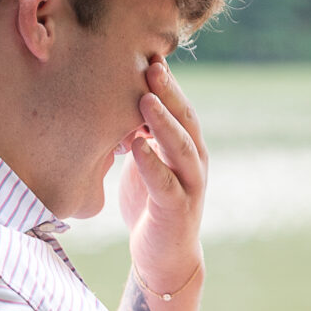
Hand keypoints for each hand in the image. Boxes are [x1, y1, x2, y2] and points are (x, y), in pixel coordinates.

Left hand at [115, 59, 207, 296]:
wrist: (164, 256)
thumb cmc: (151, 203)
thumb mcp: (146, 160)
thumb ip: (139, 132)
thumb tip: (116, 99)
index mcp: (187, 147)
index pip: (180, 107)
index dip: (167, 82)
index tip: (148, 54)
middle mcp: (194, 162)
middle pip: (185, 119)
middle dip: (169, 92)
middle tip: (151, 65)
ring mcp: (189, 185)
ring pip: (181, 147)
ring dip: (163, 123)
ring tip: (146, 100)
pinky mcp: (177, 210)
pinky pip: (166, 183)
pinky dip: (152, 164)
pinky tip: (137, 147)